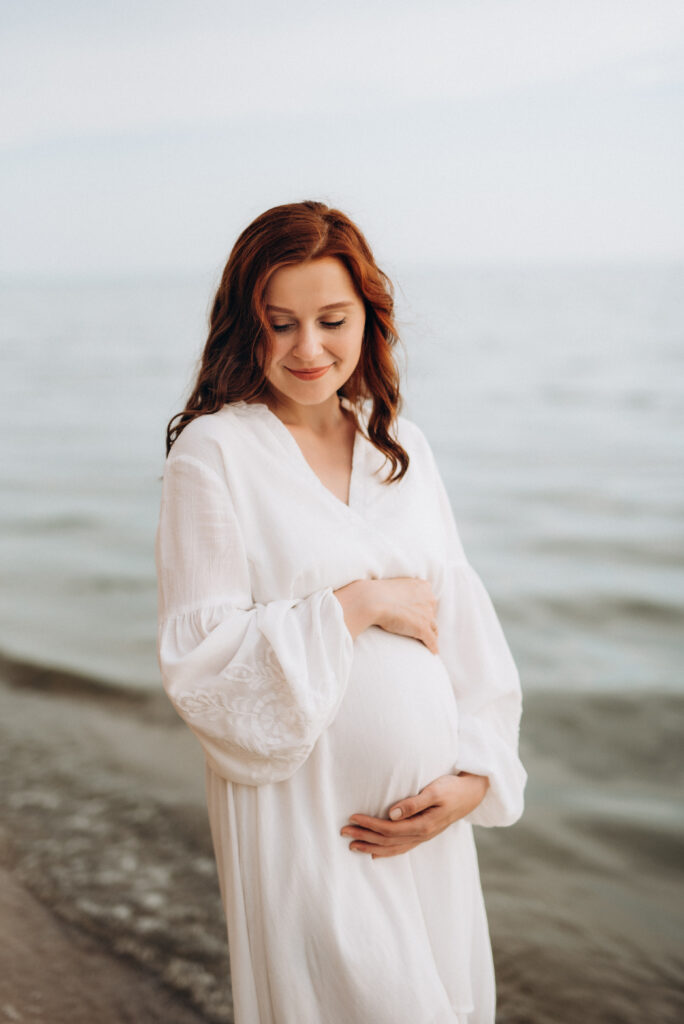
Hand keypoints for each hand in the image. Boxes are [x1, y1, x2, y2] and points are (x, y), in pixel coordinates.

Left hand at [340, 772, 488, 858]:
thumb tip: (391, 813)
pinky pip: (402, 848)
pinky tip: (375, 853)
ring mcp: (423, 837)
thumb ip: (413, 803)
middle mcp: (421, 835)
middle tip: (343, 832)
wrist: (471, 794)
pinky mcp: (424, 834)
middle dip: (364, 837)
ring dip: (371, 847)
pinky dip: (387, 852)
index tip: (352, 817)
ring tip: (353, 846)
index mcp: (423, 825)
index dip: (369, 825)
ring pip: (393, 848)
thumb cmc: (452, 788)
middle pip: (387, 841)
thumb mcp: (434, 791)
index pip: (389, 829)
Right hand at [373, 577, 439, 653]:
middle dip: (427, 622)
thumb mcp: (397, 587)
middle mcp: (429, 599)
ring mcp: (427, 615)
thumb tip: (402, 601)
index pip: (429, 602)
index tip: (418, 617)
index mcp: (423, 587)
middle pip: (432, 615)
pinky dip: (433, 647)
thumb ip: (405, 593)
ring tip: (427, 642)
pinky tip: (433, 652)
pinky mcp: (422, 628)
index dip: (423, 610)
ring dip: (431, 635)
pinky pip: (432, 641)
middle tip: (418, 630)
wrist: (372, 600)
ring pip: (434, 628)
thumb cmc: (378, 593)